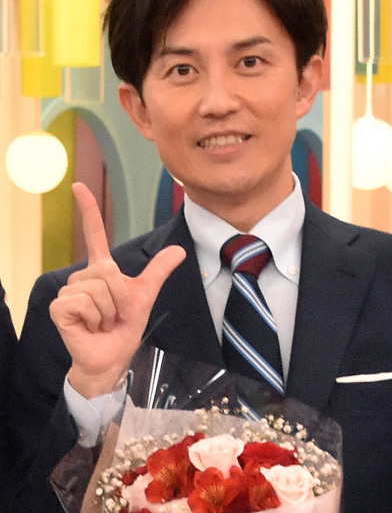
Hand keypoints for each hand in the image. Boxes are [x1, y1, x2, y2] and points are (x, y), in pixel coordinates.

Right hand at [49, 182, 185, 397]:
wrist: (113, 356)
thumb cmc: (125, 327)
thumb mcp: (145, 295)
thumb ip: (158, 271)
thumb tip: (180, 249)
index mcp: (101, 270)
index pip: (94, 234)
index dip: (89, 210)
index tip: (78, 186)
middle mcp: (83, 276)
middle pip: (109, 271)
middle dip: (121, 297)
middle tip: (115, 315)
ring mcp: (69, 291)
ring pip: (98, 287)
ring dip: (109, 310)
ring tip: (104, 322)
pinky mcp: (60, 307)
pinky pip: (85, 301)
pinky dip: (96, 318)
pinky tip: (91, 327)